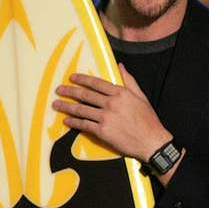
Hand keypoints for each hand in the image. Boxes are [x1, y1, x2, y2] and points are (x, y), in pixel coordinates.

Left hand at [52, 63, 171, 160]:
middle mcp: (111, 104)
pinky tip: (67, 120)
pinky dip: (73, 122)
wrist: (152, 142)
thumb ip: (129, 81)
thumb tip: (120, 66)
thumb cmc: (148, 120)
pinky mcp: (102, 131)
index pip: (97, 83)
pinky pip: (84, 125)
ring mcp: (106, 118)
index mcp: (121, 93)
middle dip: (69, 91)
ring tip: (56, 104)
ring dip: (67, 106)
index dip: (82, 79)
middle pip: (85, 95)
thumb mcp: (141, 97)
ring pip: (81, 109)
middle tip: (59, 90)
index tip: (72, 78)